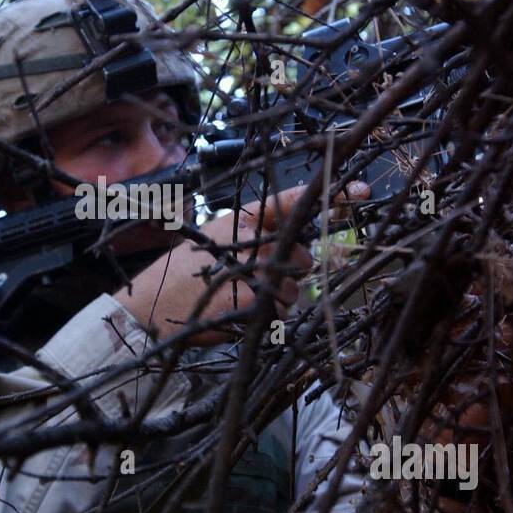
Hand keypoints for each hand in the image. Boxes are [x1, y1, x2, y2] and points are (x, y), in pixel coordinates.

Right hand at [113, 185, 318, 345]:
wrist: (151, 304)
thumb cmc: (186, 271)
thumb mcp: (216, 237)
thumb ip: (255, 236)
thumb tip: (297, 248)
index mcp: (245, 219)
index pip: (291, 202)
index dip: (329, 196)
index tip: (360, 191)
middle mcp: (254, 240)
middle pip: (303, 257)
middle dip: (289, 272)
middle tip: (256, 279)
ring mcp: (255, 271)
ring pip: (293, 291)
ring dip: (275, 301)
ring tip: (239, 298)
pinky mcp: (254, 302)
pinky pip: (280, 315)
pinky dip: (265, 320)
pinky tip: (237, 313)